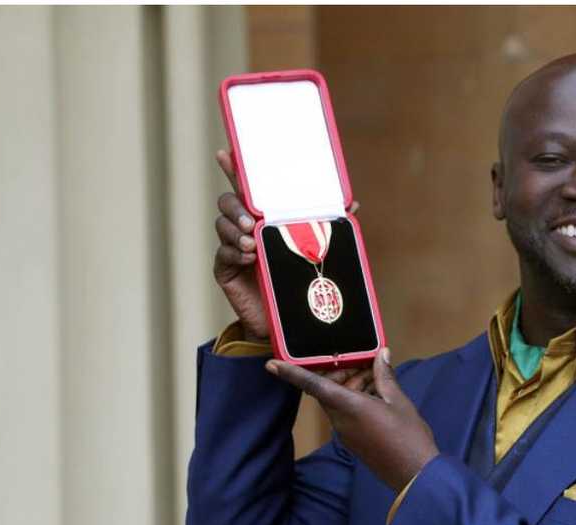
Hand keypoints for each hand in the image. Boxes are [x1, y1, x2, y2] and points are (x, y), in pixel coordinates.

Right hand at [211, 149, 359, 342]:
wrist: (290, 319)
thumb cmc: (301, 278)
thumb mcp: (317, 248)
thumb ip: (330, 225)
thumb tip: (353, 203)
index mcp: (265, 216)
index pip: (247, 187)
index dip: (234, 169)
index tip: (226, 153)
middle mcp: (245, 227)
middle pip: (228, 202)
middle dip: (236, 207)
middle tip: (251, 221)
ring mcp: (233, 247)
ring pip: (223, 226)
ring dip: (236, 231)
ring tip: (252, 243)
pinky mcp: (225, 269)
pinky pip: (223, 254)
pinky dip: (235, 253)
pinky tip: (249, 257)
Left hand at [266, 348, 438, 491]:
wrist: (414, 474)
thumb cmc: (408, 435)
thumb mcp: (398, 401)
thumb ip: (385, 376)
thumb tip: (382, 354)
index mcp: (349, 406)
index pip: (313, 385)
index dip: (291, 374)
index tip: (271, 365)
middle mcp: (340, 419)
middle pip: (327, 389)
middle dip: (340, 372)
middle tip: (364, 362)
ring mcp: (345, 432)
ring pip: (337, 400)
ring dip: (351, 384)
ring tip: (377, 377)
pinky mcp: (352, 440)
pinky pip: (345, 412)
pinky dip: (355, 398)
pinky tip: (377, 393)